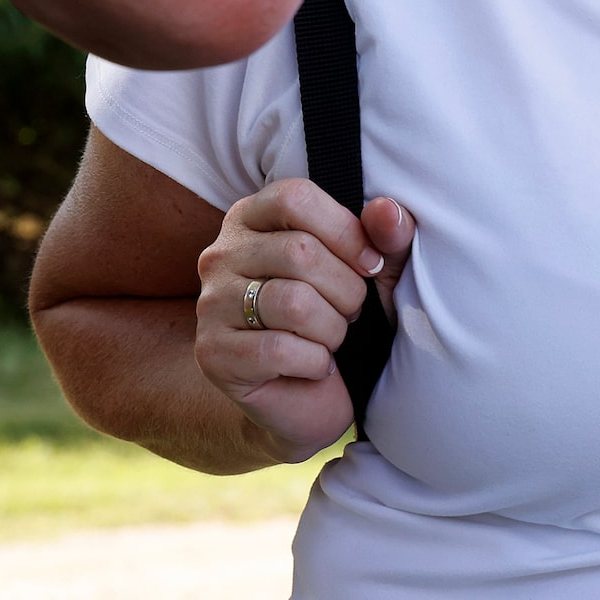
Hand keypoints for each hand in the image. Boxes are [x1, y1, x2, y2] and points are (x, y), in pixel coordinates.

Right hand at [193, 180, 413, 463]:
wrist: (307, 400)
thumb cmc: (336, 321)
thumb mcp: (372, 274)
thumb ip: (386, 237)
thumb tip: (388, 210)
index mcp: (251, 218)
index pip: (295, 198)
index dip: (345, 231)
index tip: (371, 265)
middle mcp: (221, 254)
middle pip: (299, 252)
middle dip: (346, 290)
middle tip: (350, 313)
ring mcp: (211, 304)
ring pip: (292, 303)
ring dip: (332, 329)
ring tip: (332, 339)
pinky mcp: (212, 354)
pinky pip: (278, 350)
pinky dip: (314, 362)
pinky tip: (316, 366)